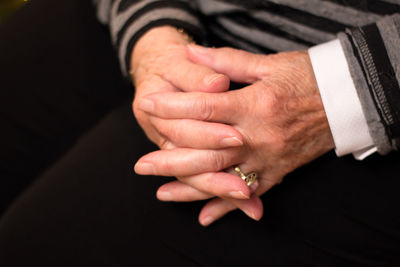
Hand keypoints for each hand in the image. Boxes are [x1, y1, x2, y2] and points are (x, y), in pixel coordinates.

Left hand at [135, 45, 334, 224]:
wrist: (346, 99)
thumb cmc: (307, 78)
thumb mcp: (268, 64)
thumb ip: (226, 63)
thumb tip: (192, 54)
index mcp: (255, 105)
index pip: (204, 109)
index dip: (173, 107)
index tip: (148, 106)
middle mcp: (259, 137)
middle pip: (207, 152)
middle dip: (171, 160)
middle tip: (142, 166)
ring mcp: (268, 159)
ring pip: (223, 179)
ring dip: (190, 188)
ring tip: (162, 193)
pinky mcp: (278, 172)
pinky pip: (250, 194)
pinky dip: (227, 207)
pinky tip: (204, 217)